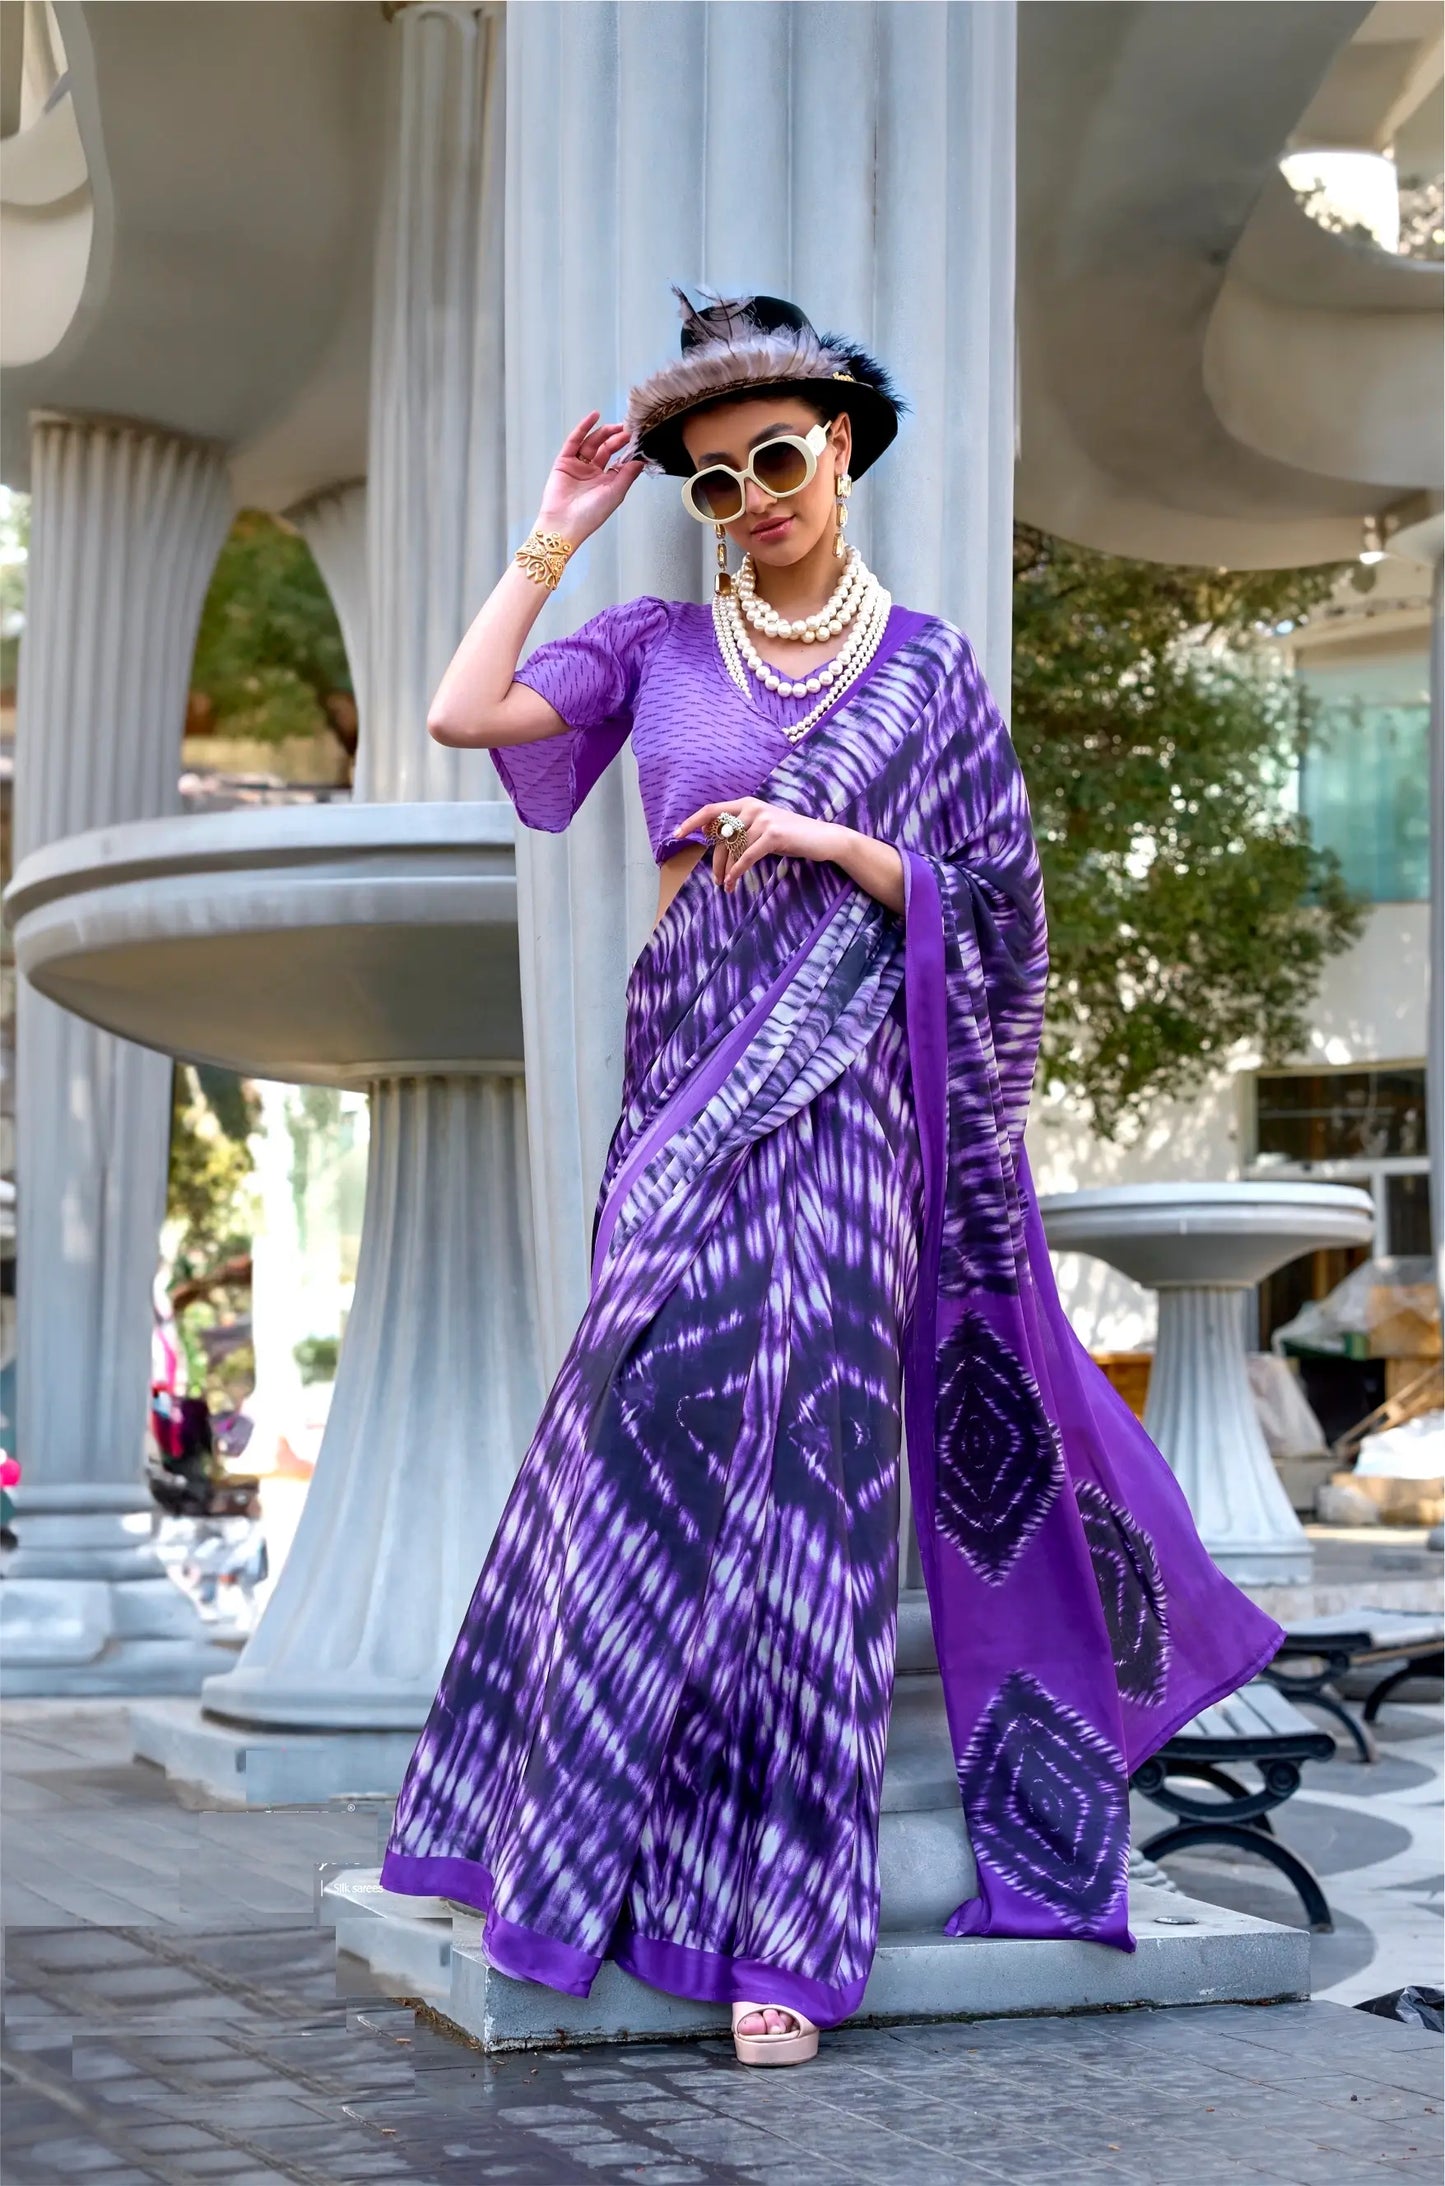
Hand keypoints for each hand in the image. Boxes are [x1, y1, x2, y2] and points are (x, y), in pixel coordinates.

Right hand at [536, 412, 643, 543]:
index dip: (627, 449)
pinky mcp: (564, 461)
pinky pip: (575, 441)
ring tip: (617, 425)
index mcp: (606, 482)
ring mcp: (578, 466)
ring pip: (592, 443)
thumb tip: (641, 460)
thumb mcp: (615, 493)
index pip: (618, 460)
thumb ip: (628, 475)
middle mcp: (592, 472)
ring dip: (604, 432)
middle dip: (618, 438)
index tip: (638, 439)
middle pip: (606, 449)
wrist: (564, 523)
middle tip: (629, 429)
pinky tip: (594, 417)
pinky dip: (584, 428)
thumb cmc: (589, 516)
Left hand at [674, 797, 844, 892]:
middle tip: (715, 880)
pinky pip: (746, 857)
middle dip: (715, 862)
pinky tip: (732, 883)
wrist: (823, 838)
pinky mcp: (772, 835)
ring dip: (727, 871)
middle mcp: (752, 808)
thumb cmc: (791, 836)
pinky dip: (736, 872)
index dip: (693, 821)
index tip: (677, 834)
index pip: (712, 810)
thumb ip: (742, 829)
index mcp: (747, 804)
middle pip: (721, 837)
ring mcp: (763, 820)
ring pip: (732, 849)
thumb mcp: (763, 827)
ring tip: (726, 886)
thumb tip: (717, 842)